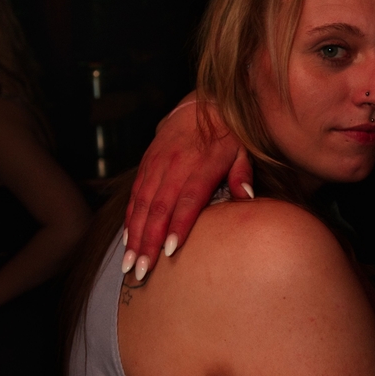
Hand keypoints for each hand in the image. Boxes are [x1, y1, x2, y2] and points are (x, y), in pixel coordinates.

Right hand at [124, 99, 252, 276]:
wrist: (201, 104)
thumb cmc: (227, 134)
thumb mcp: (243, 148)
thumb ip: (242, 172)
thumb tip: (247, 197)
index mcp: (202, 162)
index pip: (189, 197)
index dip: (179, 224)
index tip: (171, 250)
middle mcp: (175, 164)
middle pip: (159, 207)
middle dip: (148, 241)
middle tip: (141, 271)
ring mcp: (157, 164)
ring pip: (142, 204)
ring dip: (134, 236)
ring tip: (129, 264)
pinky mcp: (146, 164)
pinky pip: (135, 195)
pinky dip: (129, 219)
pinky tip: (127, 242)